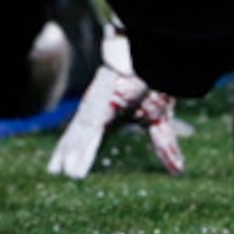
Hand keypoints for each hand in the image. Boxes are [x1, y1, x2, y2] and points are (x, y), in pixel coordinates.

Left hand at [48, 29, 186, 179]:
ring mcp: (96, 107)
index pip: (93, 136)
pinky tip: (70, 164)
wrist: (154, 61)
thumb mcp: (160, 122)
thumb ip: (165, 146)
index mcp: (111, 113)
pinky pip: (87, 133)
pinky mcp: (98, 107)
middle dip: (66, 151)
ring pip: (80, 136)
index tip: (72, 163)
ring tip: (56, 172)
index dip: (82, 149)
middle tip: (54, 170)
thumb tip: (178, 172)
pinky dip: (80, 151)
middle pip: (79, 135)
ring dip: (70, 154)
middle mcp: (99, 110)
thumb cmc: (156, 84)